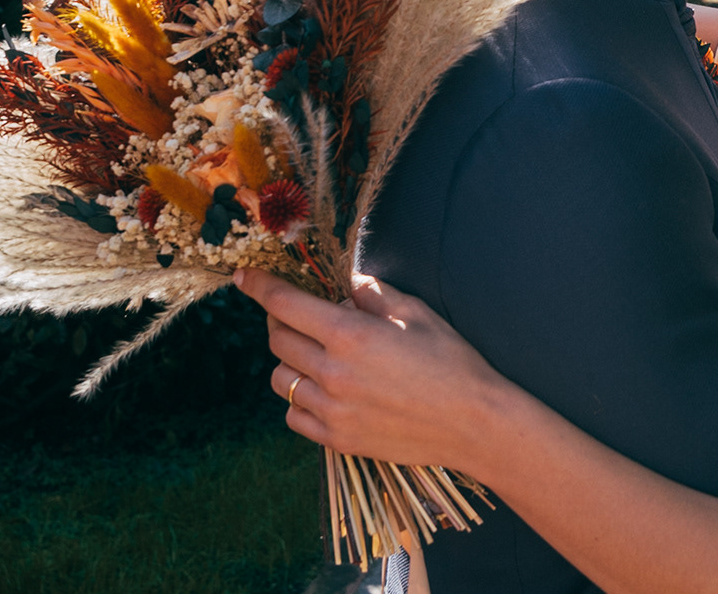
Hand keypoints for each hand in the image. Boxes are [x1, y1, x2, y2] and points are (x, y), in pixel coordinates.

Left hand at [235, 267, 508, 471]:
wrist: (472, 423)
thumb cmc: (451, 362)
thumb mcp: (415, 313)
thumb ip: (373, 293)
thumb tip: (346, 283)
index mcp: (350, 336)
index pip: (286, 304)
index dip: (260, 287)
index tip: (244, 277)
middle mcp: (332, 374)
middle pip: (278, 340)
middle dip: (279, 319)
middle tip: (298, 313)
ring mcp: (331, 410)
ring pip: (281, 379)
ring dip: (291, 360)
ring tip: (318, 354)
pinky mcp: (337, 439)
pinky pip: (294, 414)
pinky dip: (299, 398)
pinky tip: (325, 389)